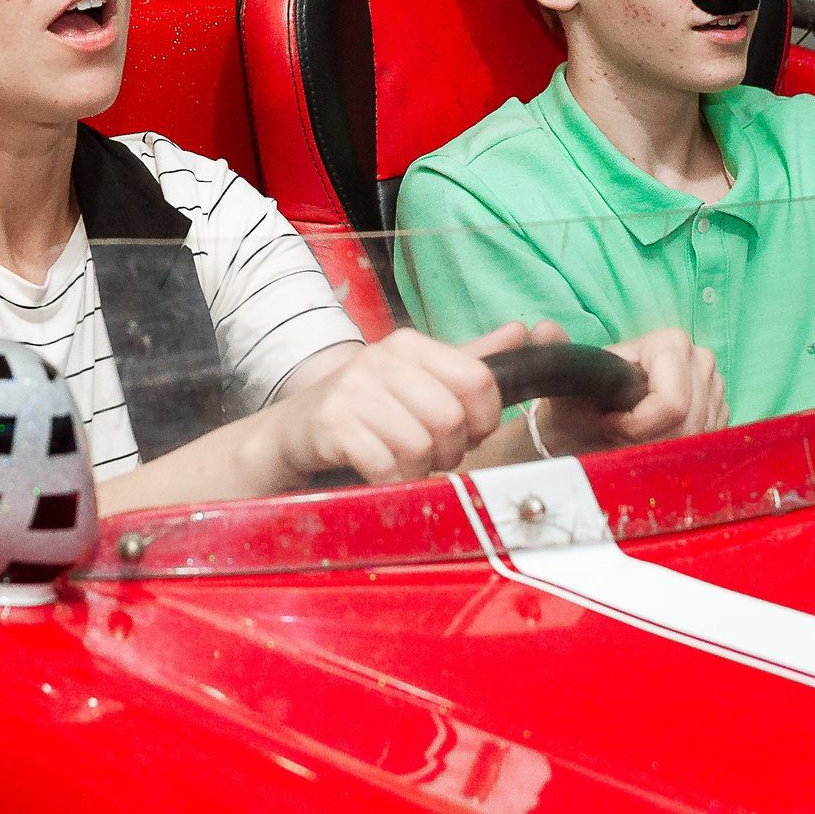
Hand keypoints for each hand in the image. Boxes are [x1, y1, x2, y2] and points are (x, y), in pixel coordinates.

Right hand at [264, 324, 524, 483]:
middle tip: (428, 456)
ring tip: (399, 464)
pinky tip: (379, 476)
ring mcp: (352, 389)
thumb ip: (469, 361)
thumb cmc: (363, 411)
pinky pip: (385, 465)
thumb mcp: (416, 380)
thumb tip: (522, 331)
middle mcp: (381, 358)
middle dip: (448, 452)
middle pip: (451, 418)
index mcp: (409, 344)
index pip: (480, 380)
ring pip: (420, 446)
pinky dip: (390, 482)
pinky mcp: (331, 423)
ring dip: (416, 470)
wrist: (291, 434)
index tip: (467, 434)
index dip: (483, 420)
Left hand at [535, 326, 724, 454]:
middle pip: (688, 422)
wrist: (591, 423)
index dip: (638, 426)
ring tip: (632, 438)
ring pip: (698, 436)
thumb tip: (543, 329)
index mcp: (671, 343)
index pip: (672, 403)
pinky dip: (677, 449)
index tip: (609, 424)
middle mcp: (700, 359)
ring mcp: (715, 386)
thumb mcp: (568, 382)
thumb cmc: (581, 403)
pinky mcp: (721, 411)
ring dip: (662, 446)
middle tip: (619, 436)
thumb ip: (557, 353)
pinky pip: (706, 442)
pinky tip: (654, 441)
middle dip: (650, 439)